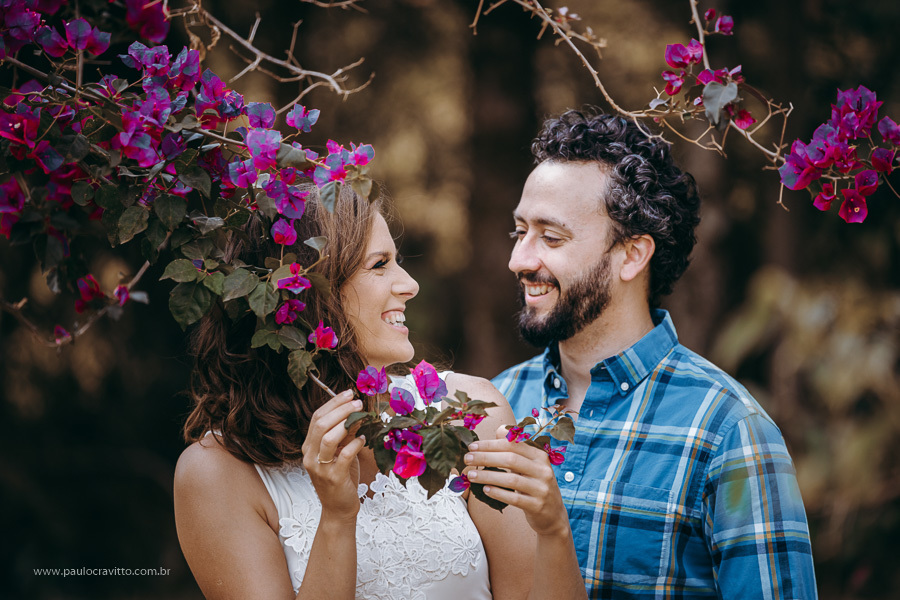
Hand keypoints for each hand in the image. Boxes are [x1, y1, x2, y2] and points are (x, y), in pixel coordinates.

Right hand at [301, 390, 366, 521]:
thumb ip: (344, 434)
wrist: (338, 509)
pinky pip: (344, 455)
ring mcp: (320, 468)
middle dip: (341, 409)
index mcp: (309, 447)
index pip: (316, 418)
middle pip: (321, 424)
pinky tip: (364, 439)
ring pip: (328, 438)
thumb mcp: (340, 452)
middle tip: (357, 402)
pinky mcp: (334, 478)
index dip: (333, 403)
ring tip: (361, 416)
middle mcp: (310, 456)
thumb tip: (356, 412)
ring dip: (347, 423)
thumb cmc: (341, 478)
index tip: (348, 393)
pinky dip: (356, 443)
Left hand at [464, 426, 569, 536]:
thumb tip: (499, 429)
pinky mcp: (537, 506)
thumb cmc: (535, 486)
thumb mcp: (530, 466)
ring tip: (471, 475)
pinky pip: (514, 498)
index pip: (513, 444)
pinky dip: (498, 493)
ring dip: (488, 476)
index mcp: (540, 456)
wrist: (553, 515)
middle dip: (486, 457)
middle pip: (511, 459)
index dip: (491, 444)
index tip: (472, 446)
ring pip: (511, 479)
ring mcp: (541, 489)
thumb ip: (515, 449)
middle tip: (467, 458)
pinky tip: (485, 490)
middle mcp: (543, 470)